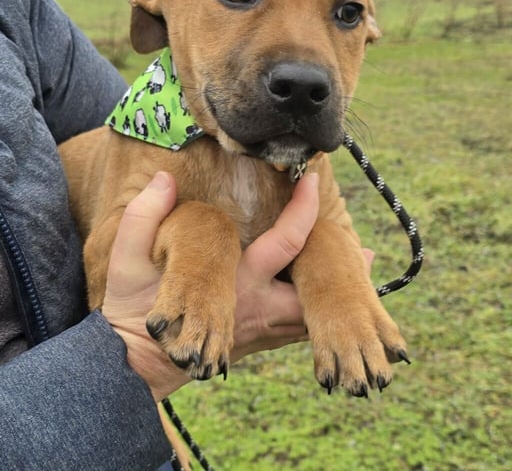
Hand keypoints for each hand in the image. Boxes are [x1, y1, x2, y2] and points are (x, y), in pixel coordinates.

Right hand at [101, 171, 370, 400]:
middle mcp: (255, 308)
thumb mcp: (127, 261)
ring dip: (334, 297)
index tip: (314, 180)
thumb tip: (163, 180)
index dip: (302, 210)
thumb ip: (143, 218)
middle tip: (367, 254)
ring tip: (360, 275)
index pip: (282, 242)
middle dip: (342, 274)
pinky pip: (296, 331)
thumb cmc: (133, 309)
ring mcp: (259, 329)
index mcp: (234, 282)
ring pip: (309, 317)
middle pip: (314, 293)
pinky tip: (325, 307)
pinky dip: (315, 316)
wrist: (135, 361)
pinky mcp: (256, 342)